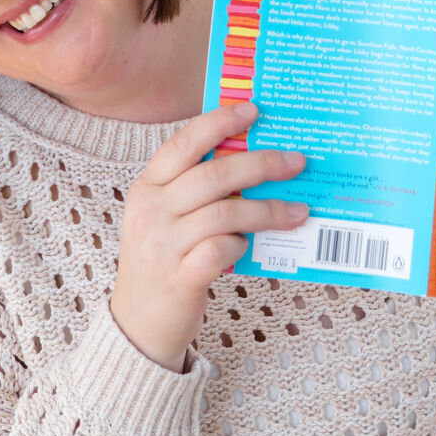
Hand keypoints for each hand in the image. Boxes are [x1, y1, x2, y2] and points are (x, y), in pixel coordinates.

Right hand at [110, 101, 307, 371]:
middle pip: (213, 175)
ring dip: (267, 209)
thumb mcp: (166, 219)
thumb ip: (197, 192)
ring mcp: (163, 245)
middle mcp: (151, 211)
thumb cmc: (163, 262)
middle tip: (295, 162)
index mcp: (147, 187)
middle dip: (261, 164)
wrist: (138, 324)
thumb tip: (254, 163)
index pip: (183, 143)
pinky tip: (252, 247)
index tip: (253, 111)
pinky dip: (242, 245)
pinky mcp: (179, 277)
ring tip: (296, 211)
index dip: (219, 122)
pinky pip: (221, 250)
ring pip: (224, 212)